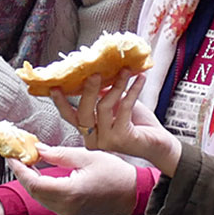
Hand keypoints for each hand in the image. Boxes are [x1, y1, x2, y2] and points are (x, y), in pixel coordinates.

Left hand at [7, 143, 140, 214]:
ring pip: (39, 197)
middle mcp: (66, 207)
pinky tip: (39, 173)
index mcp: (69, 192)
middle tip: (16, 155)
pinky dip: (40, 187)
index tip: (11, 155)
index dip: (19, 169)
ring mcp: (67, 213)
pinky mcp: (70, 214)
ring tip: (25, 162)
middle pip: (33, 191)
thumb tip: (37, 150)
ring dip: (30, 180)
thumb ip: (59, 154)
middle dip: (22, 173)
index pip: (34, 182)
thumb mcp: (87, 156)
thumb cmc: (115, 173)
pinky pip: (48, 201)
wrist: (133, 194)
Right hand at [51, 71, 181, 173]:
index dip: (61, 102)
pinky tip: (139, 80)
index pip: (70, 117)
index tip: (55, 86)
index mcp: (88, 132)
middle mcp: (93, 140)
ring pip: (104, 107)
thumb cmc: (137, 124)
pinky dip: (132, 91)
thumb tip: (94, 73)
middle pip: (83, 113)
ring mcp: (106, 142)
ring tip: (126, 71)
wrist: (159, 144)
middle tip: (95, 72)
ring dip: (117, 85)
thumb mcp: (116, 106)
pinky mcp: (122, 138)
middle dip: (88, 90)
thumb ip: (103, 95)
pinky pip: (124, 108)